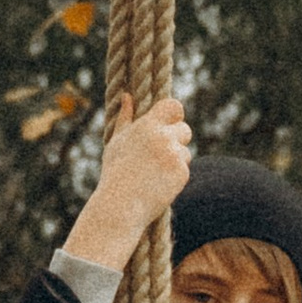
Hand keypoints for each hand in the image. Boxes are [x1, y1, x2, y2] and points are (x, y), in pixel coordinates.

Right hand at [66, 92, 192, 268]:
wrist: (121, 206)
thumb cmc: (115, 173)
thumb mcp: (117, 142)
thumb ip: (126, 118)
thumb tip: (127, 97)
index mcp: (147, 125)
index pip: (174, 106)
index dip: (175, 114)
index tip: (170, 123)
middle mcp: (163, 137)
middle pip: (185, 129)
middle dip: (177, 140)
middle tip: (160, 154)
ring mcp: (174, 155)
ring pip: (186, 151)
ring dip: (176, 160)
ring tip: (154, 173)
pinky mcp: (182, 173)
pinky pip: (185, 169)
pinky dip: (176, 176)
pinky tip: (159, 184)